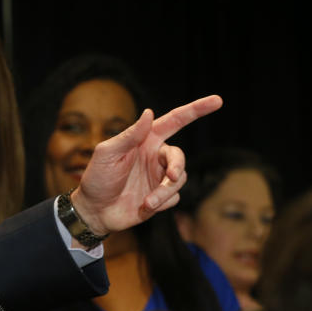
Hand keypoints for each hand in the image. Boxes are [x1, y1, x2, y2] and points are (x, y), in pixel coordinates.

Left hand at [72, 95, 221, 235]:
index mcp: (145, 140)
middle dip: (178, 165)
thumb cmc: (97, 178)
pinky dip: (161, 202)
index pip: (174, 121)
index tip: (217, 100)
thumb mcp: (107, 153)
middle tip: (171, 176)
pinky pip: (174, 198)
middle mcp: (155, 157)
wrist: (94, 211)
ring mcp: (159, 177)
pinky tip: (144, 206)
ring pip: (179, 179)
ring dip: (164, 191)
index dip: (196, 110)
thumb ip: (129, 135)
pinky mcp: (162, 197)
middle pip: (179, 156)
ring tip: (148, 201)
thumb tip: (149, 112)